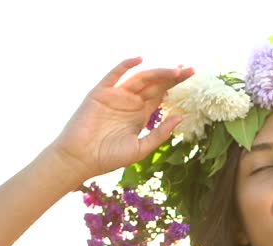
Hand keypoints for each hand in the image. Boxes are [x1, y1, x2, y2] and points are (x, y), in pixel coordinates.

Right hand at [51, 57, 193, 179]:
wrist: (81, 159)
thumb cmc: (109, 157)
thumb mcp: (141, 148)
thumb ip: (159, 134)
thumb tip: (180, 117)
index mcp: (141, 114)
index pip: (161, 95)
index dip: (175, 85)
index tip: (191, 76)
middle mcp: (130, 102)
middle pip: (155, 84)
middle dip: (172, 77)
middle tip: (190, 70)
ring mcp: (116, 96)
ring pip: (140, 78)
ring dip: (157, 73)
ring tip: (175, 70)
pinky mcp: (100, 93)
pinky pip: (114, 75)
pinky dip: (125, 65)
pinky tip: (139, 59)